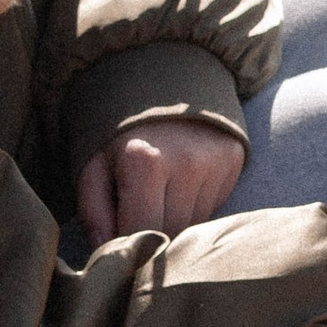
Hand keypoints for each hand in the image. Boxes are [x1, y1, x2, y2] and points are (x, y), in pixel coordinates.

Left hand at [77, 120, 247, 247]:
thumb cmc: (117, 129)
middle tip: (135, 214)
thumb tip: (106, 251)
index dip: (128, 245)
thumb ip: (93, 210)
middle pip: (170, 232)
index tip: (119, 244)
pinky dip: (195, 206)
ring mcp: (215, 163)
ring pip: (194, 223)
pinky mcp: (233, 160)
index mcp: (145, 163)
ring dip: (174, 221)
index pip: (141, 233)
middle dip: (151, 234)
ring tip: (158, 195)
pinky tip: (180, 184)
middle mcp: (187, 164)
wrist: (161, 75)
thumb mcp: (92, 163)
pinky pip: (214, 207)